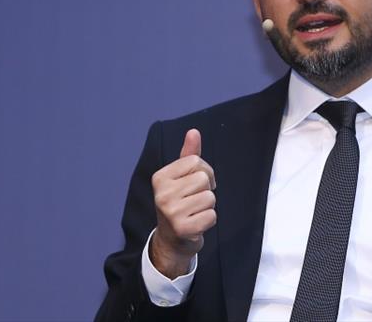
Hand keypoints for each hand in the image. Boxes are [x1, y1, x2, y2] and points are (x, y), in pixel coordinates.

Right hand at [150, 129, 216, 278]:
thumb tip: (194, 132)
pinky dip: (209, 220)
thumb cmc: (179, 203)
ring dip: (208, 206)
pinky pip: (212, 216)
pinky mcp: (182, 228)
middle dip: (206, 189)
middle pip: (204, 179)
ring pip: (210, 197)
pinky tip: (196, 223)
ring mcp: (171, 212)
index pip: (195, 161)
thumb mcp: (181, 177)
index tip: (197, 184)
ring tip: (195, 211)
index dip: (204, 171)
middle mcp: (162, 194)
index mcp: (160, 177)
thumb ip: (189, 154)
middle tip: (195, 200)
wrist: (171, 239)